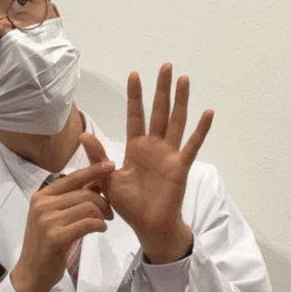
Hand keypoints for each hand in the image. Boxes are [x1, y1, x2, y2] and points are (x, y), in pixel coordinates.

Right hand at [10, 161, 115, 291]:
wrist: (31, 273)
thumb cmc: (46, 245)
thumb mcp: (54, 217)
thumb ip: (72, 199)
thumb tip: (96, 181)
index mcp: (41, 196)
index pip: (72, 177)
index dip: (93, 170)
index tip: (110, 165)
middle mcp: (41, 204)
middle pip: (84, 193)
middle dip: (103, 201)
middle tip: (110, 213)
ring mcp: (46, 220)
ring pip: (88, 207)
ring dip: (102, 215)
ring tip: (104, 222)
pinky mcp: (54, 236)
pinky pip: (87, 223)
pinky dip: (99, 225)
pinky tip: (100, 229)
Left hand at [79, 63, 211, 262]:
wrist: (147, 226)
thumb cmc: (129, 206)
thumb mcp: (107, 179)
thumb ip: (98, 156)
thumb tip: (83, 134)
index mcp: (135, 148)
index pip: (135, 116)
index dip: (135, 96)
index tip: (135, 74)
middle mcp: (154, 147)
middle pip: (158, 111)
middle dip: (161, 89)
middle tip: (166, 65)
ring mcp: (169, 155)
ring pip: (176, 122)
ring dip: (181, 101)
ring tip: (184, 79)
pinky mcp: (180, 167)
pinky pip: (192, 145)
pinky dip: (201, 129)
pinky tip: (208, 112)